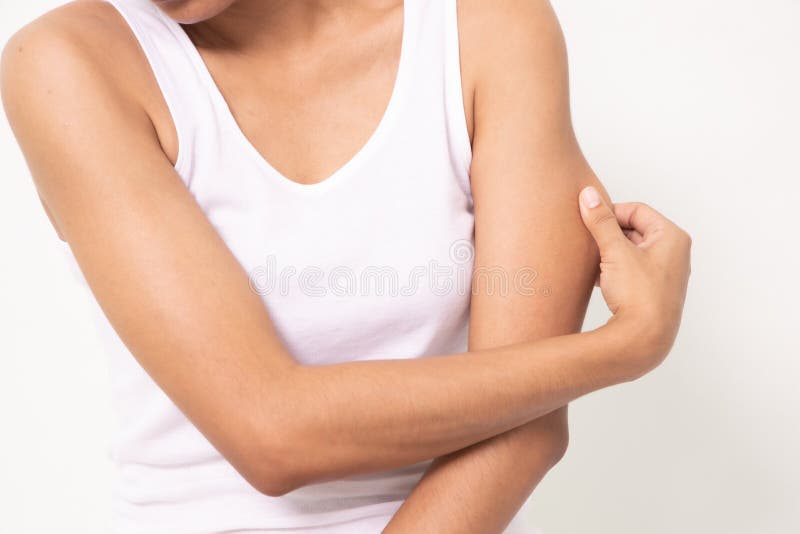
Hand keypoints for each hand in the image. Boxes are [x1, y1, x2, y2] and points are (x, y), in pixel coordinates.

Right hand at [578, 186, 691, 379]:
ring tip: (593, 261)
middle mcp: (674, 254)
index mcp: (672, 237)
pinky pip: (631, 270)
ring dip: (610, 252)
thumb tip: (588, 195)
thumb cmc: (638, 295)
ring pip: (631, 251)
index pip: (637, 210)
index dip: (611, 212)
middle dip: (610, 234)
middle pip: (635, 230)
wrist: (643, 340)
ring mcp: (665, 274)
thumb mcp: (615, 252)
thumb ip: (601, 222)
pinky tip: (598, 278)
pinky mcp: (654, 292)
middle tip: (589, 241)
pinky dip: (614, 269)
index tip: (590, 220)